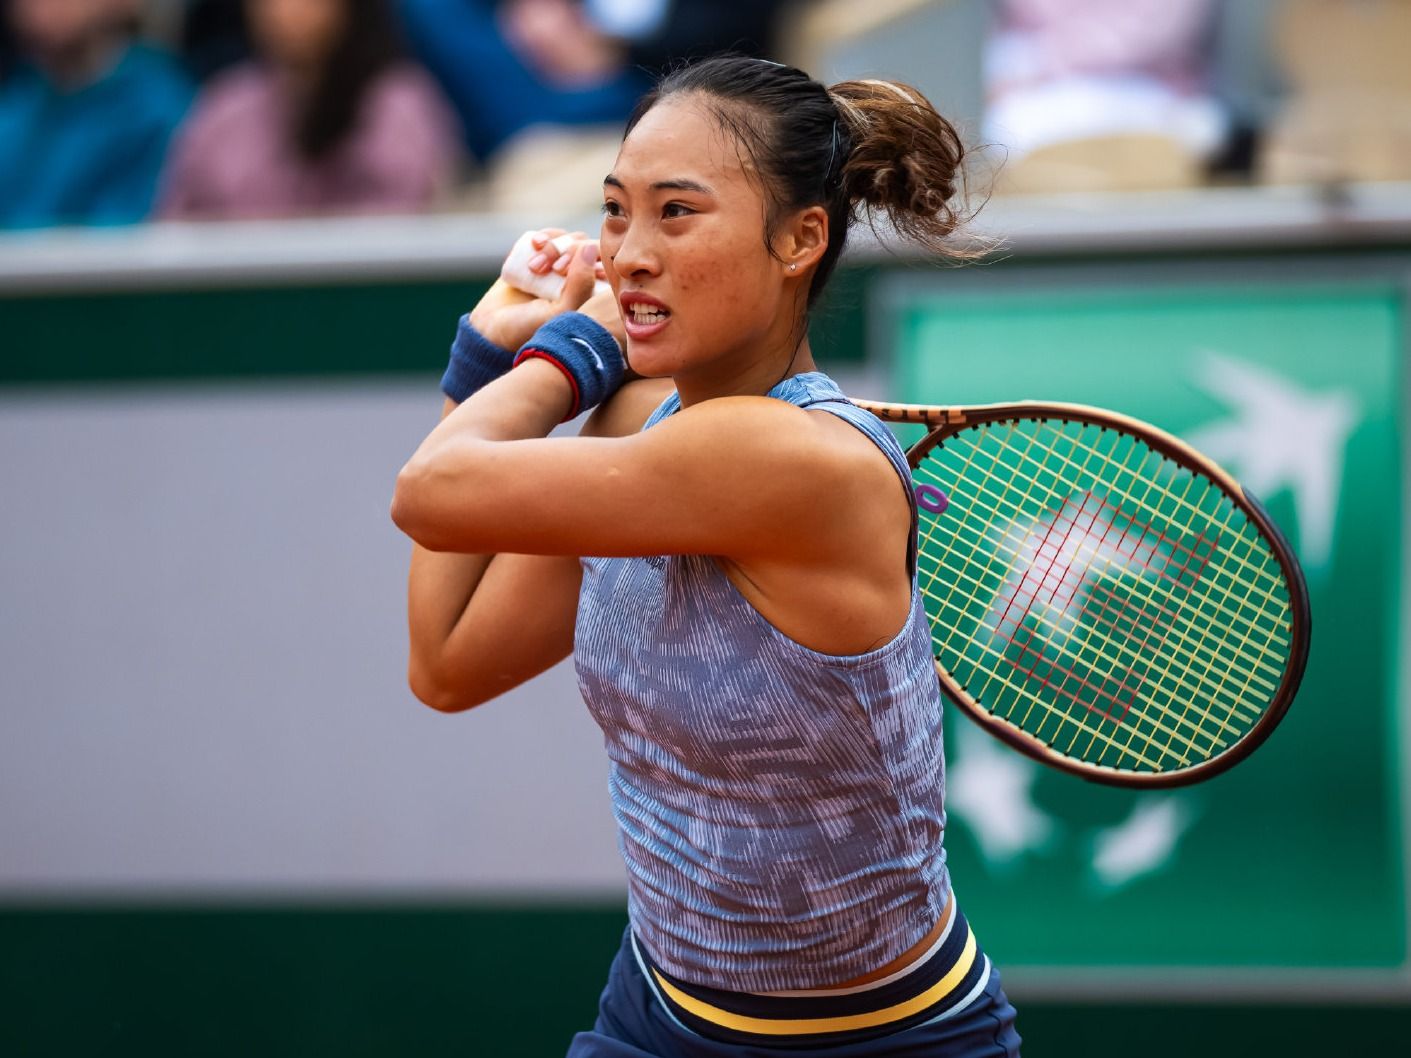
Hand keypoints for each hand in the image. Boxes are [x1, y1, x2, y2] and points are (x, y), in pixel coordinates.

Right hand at [471, 235, 603, 350]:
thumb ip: (581, 285)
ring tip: (534, 266)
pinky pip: (552, 236)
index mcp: (593, 297)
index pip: (605, 267)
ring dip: (552, 247)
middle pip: (586, 247)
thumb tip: (590, 248)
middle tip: (551, 269)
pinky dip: (545, 237)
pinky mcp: (542, 257)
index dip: (589, 260)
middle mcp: (581, 281)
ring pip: (569, 240)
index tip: (564, 273)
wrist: (492, 329)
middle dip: (567, 252)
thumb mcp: (560, 313)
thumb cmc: (530, 329)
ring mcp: (561, 268)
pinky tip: (534, 244)